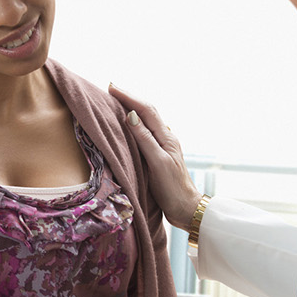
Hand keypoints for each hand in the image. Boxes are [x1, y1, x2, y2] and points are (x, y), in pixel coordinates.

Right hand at [108, 84, 203, 230]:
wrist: (185, 208)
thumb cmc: (172, 188)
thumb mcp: (157, 162)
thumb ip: (145, 139)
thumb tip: (131, 115)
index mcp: (166, 137)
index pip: (145, 110)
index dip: (129, 97)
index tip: (111, 88)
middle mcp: (165, 138)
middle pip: (147, 111)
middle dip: (130, 98)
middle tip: (111, 89)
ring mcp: (163, 147)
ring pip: (147, 120)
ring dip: (132, 108)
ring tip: (117, 101)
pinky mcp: (159, 156)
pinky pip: (145, 132)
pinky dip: (135, 123)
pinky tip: (128, 125)